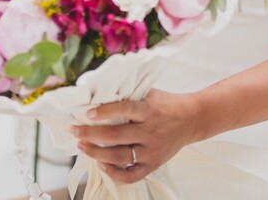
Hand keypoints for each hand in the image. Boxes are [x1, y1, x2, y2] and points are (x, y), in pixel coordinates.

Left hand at [72, 90, 201, 184]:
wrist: (192, 118)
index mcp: (149, 110)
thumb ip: (128, 95)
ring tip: (82, 147)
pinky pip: (131, 175)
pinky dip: (114, 173)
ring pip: (120, 156)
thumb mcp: (150, 93)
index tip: (88, 113)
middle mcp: (151, 131)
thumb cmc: (166, 104)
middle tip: (75, 132)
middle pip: (116, 136)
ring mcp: (152, 150)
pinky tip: (102, 164)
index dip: (105, 111)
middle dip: (91, 134)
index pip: (125, 109)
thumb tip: (98, 93)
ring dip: (97, 153)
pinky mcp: (154, 164)